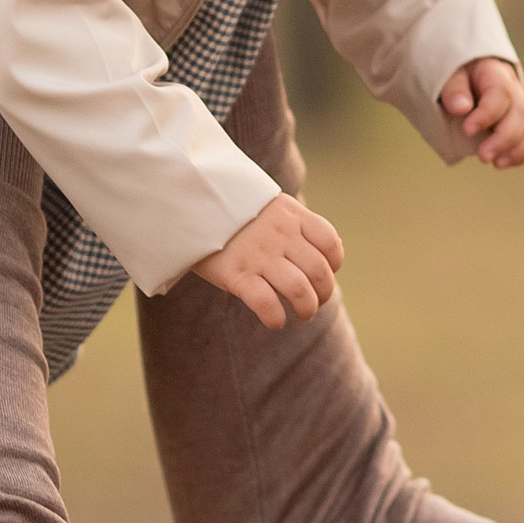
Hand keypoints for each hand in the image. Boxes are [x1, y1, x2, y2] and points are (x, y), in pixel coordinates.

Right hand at [191, 192, 344, 329]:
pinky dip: (276, 318)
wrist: (189, 200)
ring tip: (301, 315)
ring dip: (306, 309)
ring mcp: (259, 254)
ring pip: (299, 290)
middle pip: (319, 272)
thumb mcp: (266, 204)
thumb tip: (313, 256)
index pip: (329, 242)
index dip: (334, 264)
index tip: (327, 273)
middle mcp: (280, 234)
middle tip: (314, 303)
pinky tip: (276, 321)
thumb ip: (290, 224)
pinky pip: (267, 303)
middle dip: (323, 294)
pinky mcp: (236, 274)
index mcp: (290, 214)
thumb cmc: (228, 209)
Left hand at [440, 55, 523, 170]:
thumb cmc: (456, 77)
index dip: (487, 114)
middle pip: (520, 112)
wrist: (466, 78)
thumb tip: (461, 108)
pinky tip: (503, 163)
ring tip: (496, 164)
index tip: (468, 130)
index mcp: (495, 73)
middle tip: (483, 156)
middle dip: (504, 138)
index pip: (500, 93)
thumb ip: (453, 89)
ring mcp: (521, 104)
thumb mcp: (448, 76)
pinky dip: (522, 153)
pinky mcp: (523, 120)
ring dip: (517, 148)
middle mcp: (513, 87)